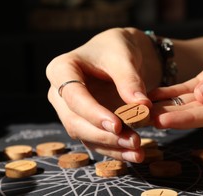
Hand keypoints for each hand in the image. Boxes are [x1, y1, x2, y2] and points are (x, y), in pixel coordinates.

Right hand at [46, 27, 160, 161]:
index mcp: (61, 70)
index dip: (93, 113)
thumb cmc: (116, 48)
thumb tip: (142, 106)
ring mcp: (70, 110)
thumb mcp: (123, 57)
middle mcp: (59, 92)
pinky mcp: (84, 122)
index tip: (117, 125)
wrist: (120, 53)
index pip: (73, 96)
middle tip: (132, 141)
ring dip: (110, 145)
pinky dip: (114, 148)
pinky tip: (133, 154)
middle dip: (103, 134)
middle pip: (75, 120)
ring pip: (84, 134)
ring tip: (137, 150)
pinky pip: (95, 139)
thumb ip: (130, 80)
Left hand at [150, 23, 202, 128]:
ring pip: (192, 104)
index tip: (162, 120)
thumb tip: (201, 95)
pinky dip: (174, 94)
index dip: (187, 118)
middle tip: (141, 120)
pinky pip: (193, 91)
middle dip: (170, 116)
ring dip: (167, 107)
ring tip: (140, 110)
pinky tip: (155, 95)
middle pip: (199, 113)